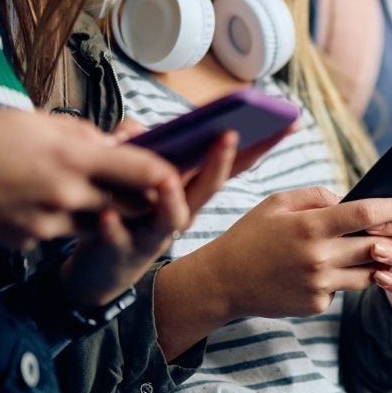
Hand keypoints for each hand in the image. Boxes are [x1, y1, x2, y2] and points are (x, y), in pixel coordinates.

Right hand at [0, 110, 176, 247]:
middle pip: (129, 205)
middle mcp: (64, 195)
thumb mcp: (34, 122)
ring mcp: (46, 224)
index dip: (165, 172)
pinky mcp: (27, 242)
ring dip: (100, 208)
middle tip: (140, 184)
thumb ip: (84, 136)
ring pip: (97, 221)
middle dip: (139, 196)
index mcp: (70, 157)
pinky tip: (37, 199)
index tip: (175, 170)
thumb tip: (116, 145)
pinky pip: (60, 232)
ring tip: (79, 186)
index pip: (142, 171)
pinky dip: (62, 219)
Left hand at [59, 119, 297, 307]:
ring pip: (171, 216)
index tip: (289, 121)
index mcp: (191, 189)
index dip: (261, 142)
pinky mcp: (122, 250)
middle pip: (209, 185)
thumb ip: (136, 148)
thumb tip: (135, 126)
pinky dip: (115, 228)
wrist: (103, 271)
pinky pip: (120, 238)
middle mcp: (183, 212)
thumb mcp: (136, 177)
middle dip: (220, 161)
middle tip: (230, 135)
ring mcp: (155, 233)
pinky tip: (107, 213)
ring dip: (172, 199)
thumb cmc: (126, 217)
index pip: (232, 161)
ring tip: (167, 180)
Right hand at [174, 187, 391, 321]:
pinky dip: (347, 278)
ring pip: (369, 272)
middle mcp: (319, 257)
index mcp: (310, 226)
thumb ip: (315, 196)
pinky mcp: (317, 304)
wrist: (223, 282)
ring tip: (387, 248)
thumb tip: (346, 198)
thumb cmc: (250, 236)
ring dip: (380, 261)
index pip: (365, 213)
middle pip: (376, 246)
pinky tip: (338, 269)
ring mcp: (320, 284)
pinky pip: (345, 288)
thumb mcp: (277, 204)